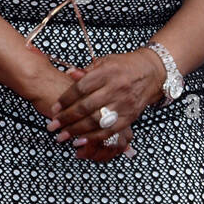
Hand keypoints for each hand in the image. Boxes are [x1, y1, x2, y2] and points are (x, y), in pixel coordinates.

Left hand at [48, 50, 164, 147]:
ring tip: (62, 136)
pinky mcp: (129, 117)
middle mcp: (116, 89)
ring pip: (97, 121)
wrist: (150, 73)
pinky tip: (81, 141)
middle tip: (53, 126)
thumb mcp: (104, 62)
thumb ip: (86, 71)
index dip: (66, 99)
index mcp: (107, 73)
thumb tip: (69, 73)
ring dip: (77, 131)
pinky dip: (94, 138)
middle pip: (86, 106)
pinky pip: (110, 131)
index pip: (81, 88)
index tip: (54, 108)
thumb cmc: (123, 66)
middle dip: (67, 118)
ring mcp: (123, 105)